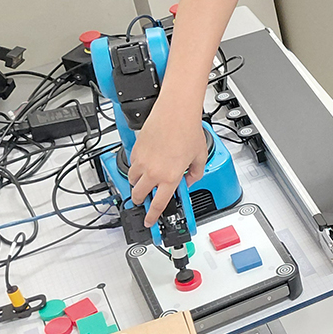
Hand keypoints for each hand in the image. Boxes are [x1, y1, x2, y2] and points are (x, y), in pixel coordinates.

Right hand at [126, 99, 208, 223]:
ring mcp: (142, 161)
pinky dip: (137, 167)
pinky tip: (148, 162)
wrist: (176, 112)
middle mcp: (153, 171)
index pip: (158, 204)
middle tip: (147, 199)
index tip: (150, 221)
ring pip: (132, 180)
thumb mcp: (200, 157)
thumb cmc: (188, 130)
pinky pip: (132, 165)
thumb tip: (189, 180)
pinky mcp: (136, 150)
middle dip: (141, 200)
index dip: (152, 216)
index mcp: (170, 177)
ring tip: (148, 179)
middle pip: (138, 195)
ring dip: (138, 183)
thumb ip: (195, 174)